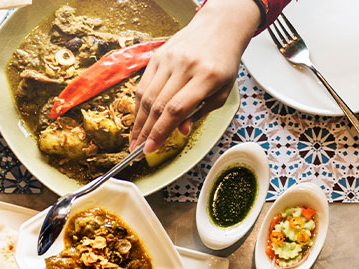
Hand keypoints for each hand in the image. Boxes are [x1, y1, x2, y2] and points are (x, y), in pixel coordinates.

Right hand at [130, 0, 258, 152]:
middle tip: (138, 150)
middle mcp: (185, 66)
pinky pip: (144, 85)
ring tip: (135, 139)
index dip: (161, 132)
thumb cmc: (223, 63)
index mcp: (206, 77)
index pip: (176, 109)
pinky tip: (138, 118)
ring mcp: (169, 59)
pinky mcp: (158, 56)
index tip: (151, 149)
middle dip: (146, 132)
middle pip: (158, 105)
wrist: (218, 29)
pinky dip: (139, 105)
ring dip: (139, 121)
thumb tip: (181, 131)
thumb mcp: (221, 92)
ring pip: (147, 96)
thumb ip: (200, 112)